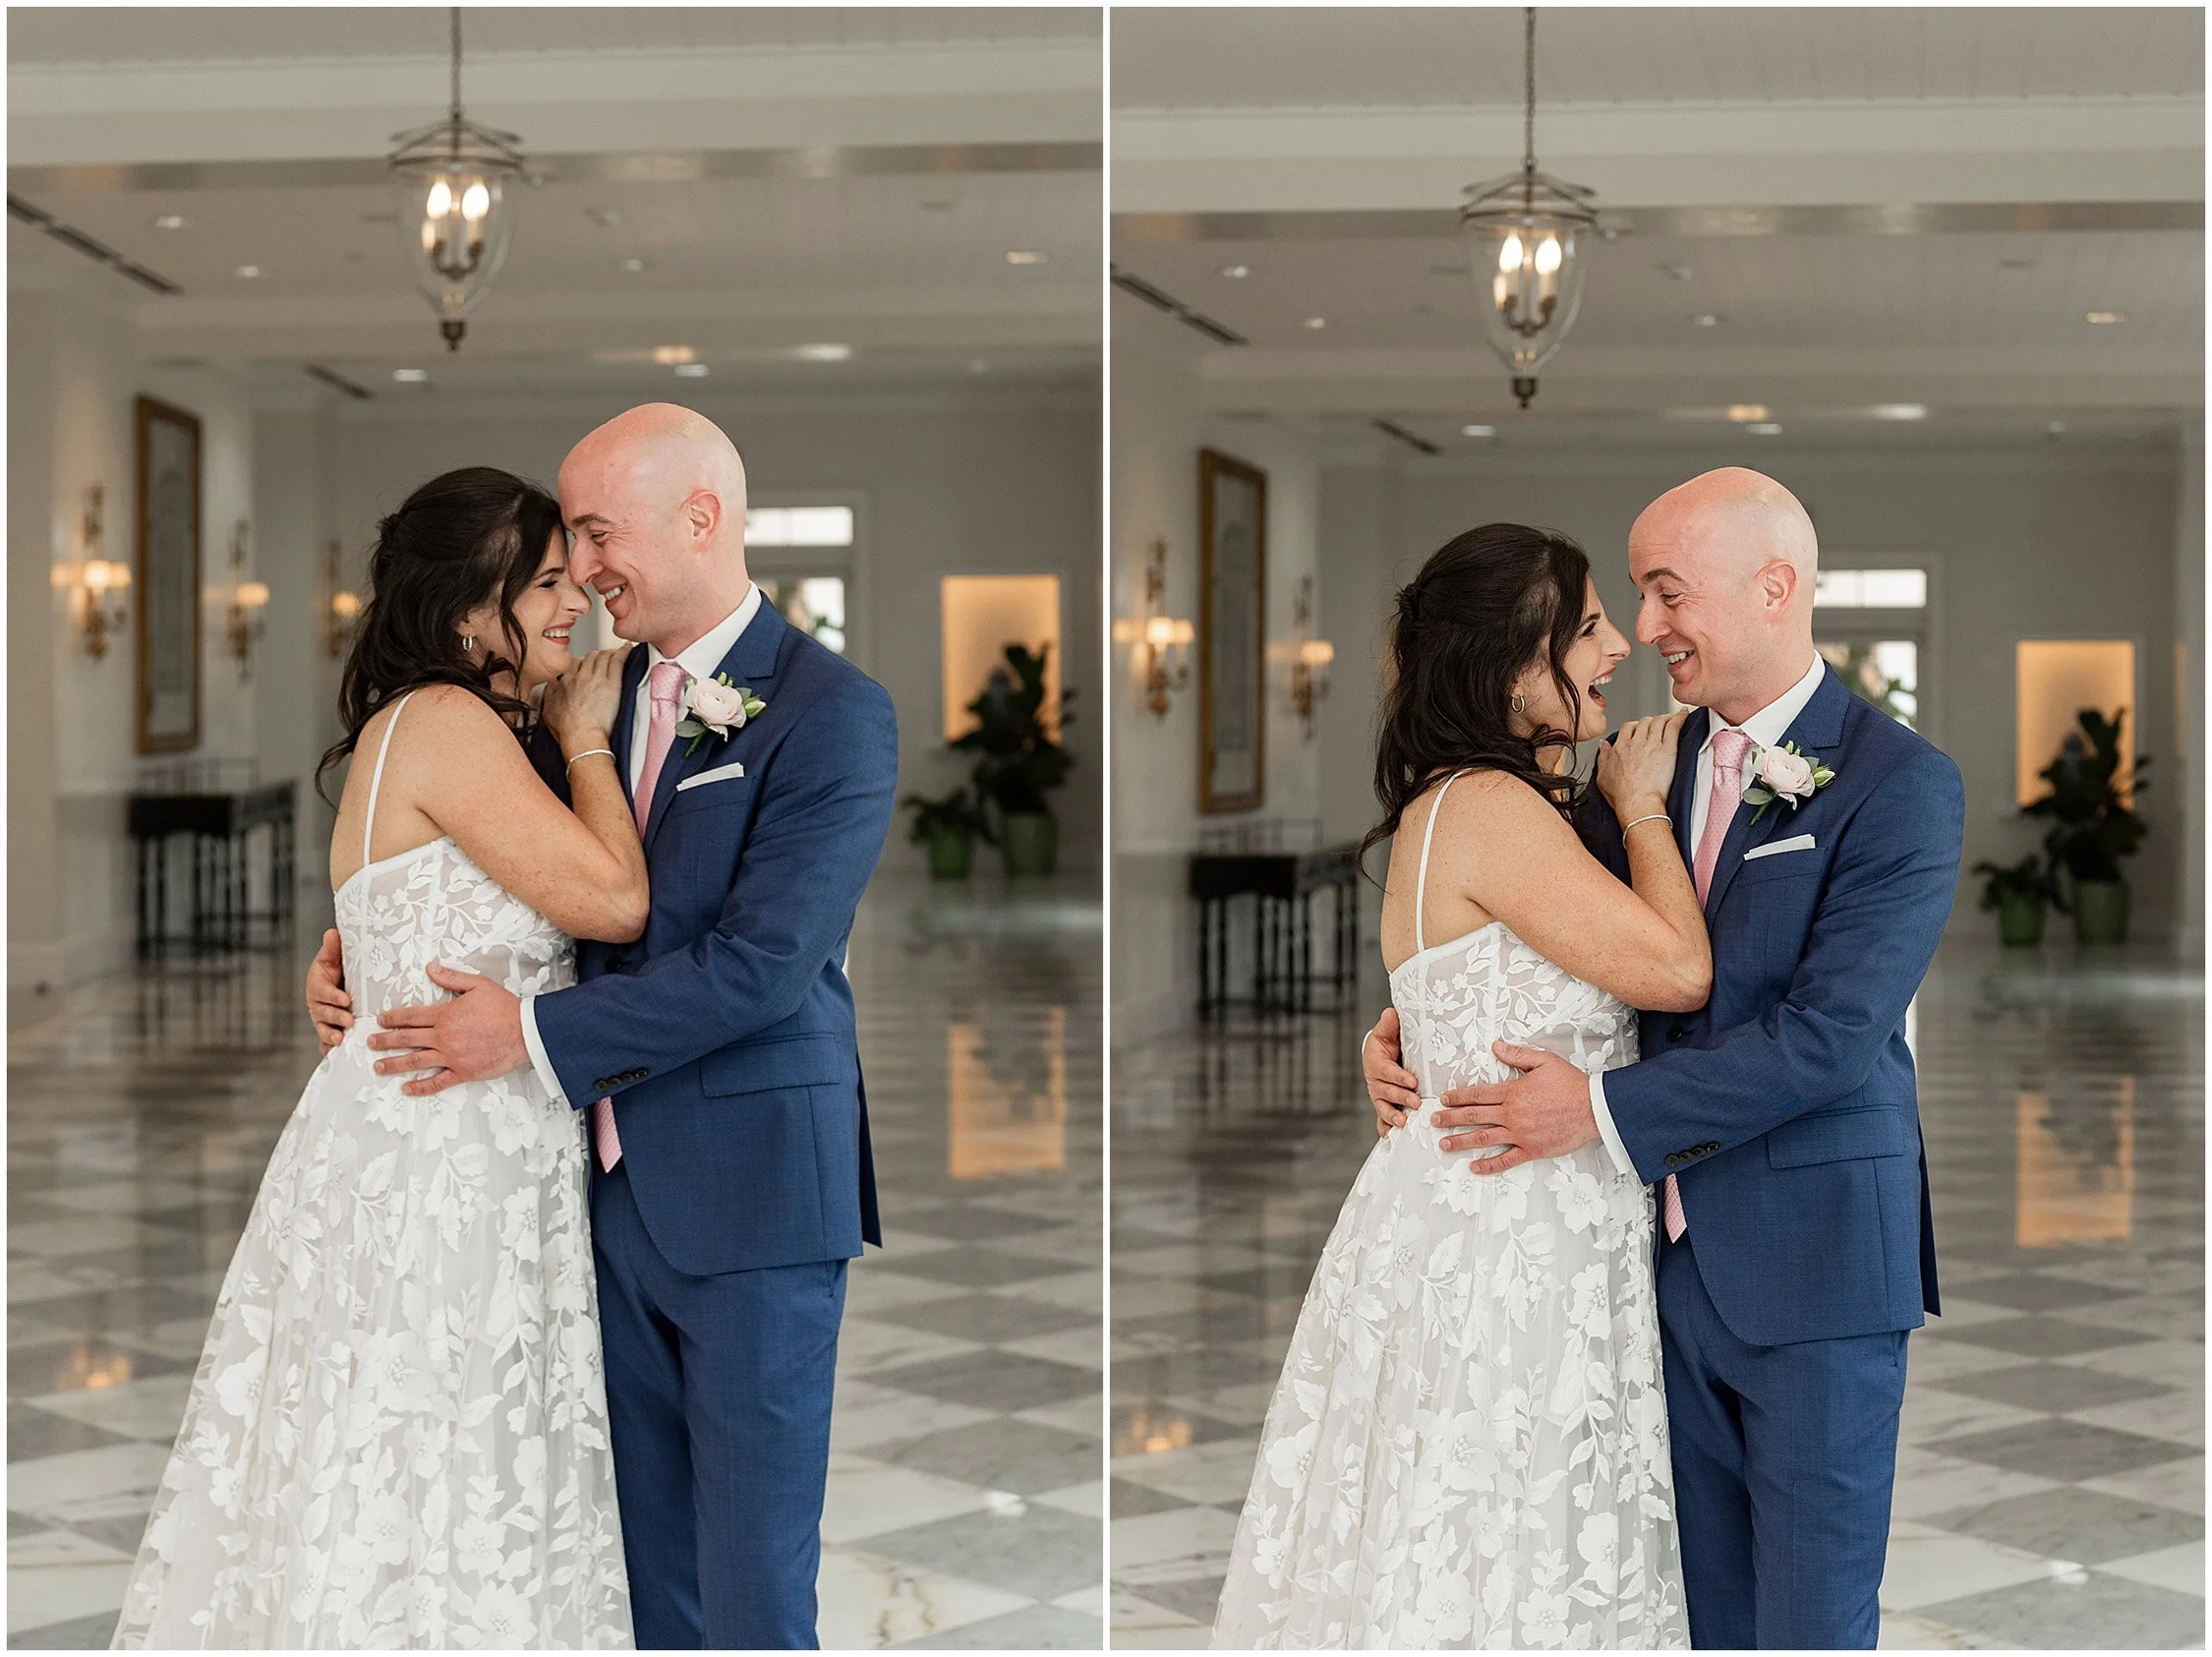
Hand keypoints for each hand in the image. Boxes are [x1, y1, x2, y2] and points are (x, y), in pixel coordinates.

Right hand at [307, 929, 350, 1052]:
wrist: (341, 982)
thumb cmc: (339, 969)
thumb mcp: (334, 958)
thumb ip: (333, 949)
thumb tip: (332, 933)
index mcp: (317, 985)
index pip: (323, 992)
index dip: (334, 996)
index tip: (346, 1000)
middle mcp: (317, 1004)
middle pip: (323, 1012)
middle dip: (336, 1017)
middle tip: (349, 1021)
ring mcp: (322, 1019)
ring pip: (323, 1028)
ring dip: (331, 1034)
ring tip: (342, 1039)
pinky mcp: (328, 1030)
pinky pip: (325, 1042)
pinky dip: (328, 1048)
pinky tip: (335, 1053)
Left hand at [366, 964, 526, 1095]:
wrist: (525, 1031)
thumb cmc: (504, 1007)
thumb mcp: (478, 984)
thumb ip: (451, 977)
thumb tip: (430, 968)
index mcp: (445, 1015)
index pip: (411, 1016)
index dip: (393, 1018)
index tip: (380, 1020)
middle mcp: (443, 1037)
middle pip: (407, 1039)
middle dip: (385, 1041)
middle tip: (369, 1043)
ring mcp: (451, 1056)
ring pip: (415, 1062)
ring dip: (394, 1064)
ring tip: (378, 1067)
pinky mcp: (463, 1072)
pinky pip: (437, 1082)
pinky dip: (420, 1087)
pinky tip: (406, 1089)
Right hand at [544, 645, 631, 752]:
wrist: (581, 737)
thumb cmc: (568, 730)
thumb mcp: (548, 711)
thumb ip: (549, 695)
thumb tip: (551, 687)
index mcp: (565, 681)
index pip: (574, 663)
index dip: (582, 663)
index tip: (587, 666)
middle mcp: (580, 676)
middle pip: (589, 657)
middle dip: (597, 657)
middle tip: (604, 660)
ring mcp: (596, 678)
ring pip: (603, 655)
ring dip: (610, 653)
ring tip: (615, 654)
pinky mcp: (612, 683)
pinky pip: (618, 660)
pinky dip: (624, 651)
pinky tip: (628, 648)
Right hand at [1363, 1007, 1418, 1134]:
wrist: (1385, 1053)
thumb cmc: (1389, 1042)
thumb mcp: (1388, 1031)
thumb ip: (1390, 1025)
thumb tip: (1391, 1013)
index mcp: (1375, 1062)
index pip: (1386, 1071)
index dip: (1398, 1077)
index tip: (1413, 1082)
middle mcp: (1375, 1081)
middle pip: (1386, 1091)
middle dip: (1401, 1098)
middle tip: (1416, 1103)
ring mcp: (1379, 1095)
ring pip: (1383, 1107)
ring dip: (1392, 1116)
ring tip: (1403, 1122)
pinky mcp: (1384, 1105)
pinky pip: (1382, 1119)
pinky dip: (1385, 1128)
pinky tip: (1391, 1136)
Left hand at [1432, 1041, 1598, 1173]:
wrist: (1594, 1107)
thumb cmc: (1571, 1083)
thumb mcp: (1544, 1060)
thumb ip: (1517, 1055)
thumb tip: (1495, 1046)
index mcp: (1512, 1091)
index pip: (1477, 1094)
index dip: (1458, 1097)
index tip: (1444, 1099)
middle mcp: (1511, 1114)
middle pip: (1474, 1116)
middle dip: (1450, 1118)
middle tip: (1433, 1121)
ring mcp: (1520, 1134)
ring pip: (1483, 1139)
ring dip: (1461, 1142)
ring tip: (1444, 1145)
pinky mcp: (1532, 1150)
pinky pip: (1506, 1160)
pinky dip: (1489, 1166)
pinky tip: (1474, 1168)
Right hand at [1596, 711, 1687, 819]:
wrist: (1637, 803)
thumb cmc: (1622, 796)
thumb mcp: (1602, 777)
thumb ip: (1602, 757)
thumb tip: (1604, 745)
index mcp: (1619, 748)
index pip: (1627, 727)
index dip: (1635, 726)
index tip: (1640, 730)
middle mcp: (1635, 742)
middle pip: (1644, 722)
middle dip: (1651, 722)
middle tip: (1657, 726)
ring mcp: (1652, 744)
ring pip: (1658, 721)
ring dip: (1665, 718)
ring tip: (1670, 720)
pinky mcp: (1667, 749)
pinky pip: (1673, 726)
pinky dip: (1679, 717)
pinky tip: (1683, 714)